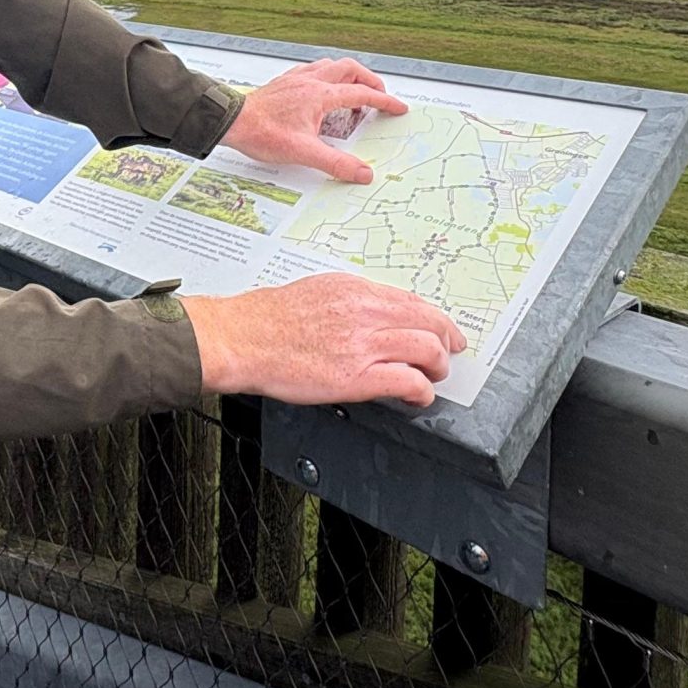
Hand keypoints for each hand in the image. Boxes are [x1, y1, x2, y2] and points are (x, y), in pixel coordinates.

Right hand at [180, 275, 465, 407]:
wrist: (240, 337)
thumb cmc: (266, 318)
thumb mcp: (315, 290)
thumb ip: (350, 300)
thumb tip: (375, 313)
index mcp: (355, 290)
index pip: (412, 301)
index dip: (435, 319)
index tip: (442, 329)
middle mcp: (364, 312)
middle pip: (428, 323)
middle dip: (445, 342)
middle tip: (447, 356)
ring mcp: (362, 344)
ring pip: (426, 350)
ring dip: (437, 367)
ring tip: (432, 378)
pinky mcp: (357, 377)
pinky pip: (409, 382)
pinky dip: (422, 391)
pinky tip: (416, 397)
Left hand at [221, 55, 406, 184]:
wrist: (231, 121)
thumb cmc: (262, 133)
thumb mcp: (303, 153)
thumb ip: (336, 163)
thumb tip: (363, 172)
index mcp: (320, 95)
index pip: (362, 94)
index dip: (384, 101)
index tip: (398, 107)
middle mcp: (310, 81)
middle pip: (350, 69)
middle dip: (370, 81)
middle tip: (379, 96)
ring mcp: (296, 79)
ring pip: (331, 66)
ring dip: (348, 76)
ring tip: (354, 94)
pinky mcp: (284, 82)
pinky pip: (313, 70)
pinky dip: (326, 76)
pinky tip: (321, 90)